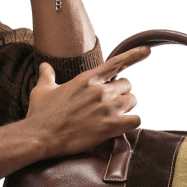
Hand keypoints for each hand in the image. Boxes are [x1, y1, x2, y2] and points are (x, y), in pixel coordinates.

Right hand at [22, 47, 152, 159]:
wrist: (40, 136)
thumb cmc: (40, 114)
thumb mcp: (42, 90)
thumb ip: (47, 75)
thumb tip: (44, 66)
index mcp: (86, 79)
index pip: (115, 63)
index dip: (133, 55)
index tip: (146, 50)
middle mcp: (99, 91)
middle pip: (127, 85)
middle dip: (121, 94)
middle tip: (110, 104)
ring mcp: (106, 108)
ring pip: (132, 101)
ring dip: (126, 108)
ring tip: (113, 116)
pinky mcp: (109, 126)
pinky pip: (135, 121)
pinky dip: (131, 123)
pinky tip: (122, 126)